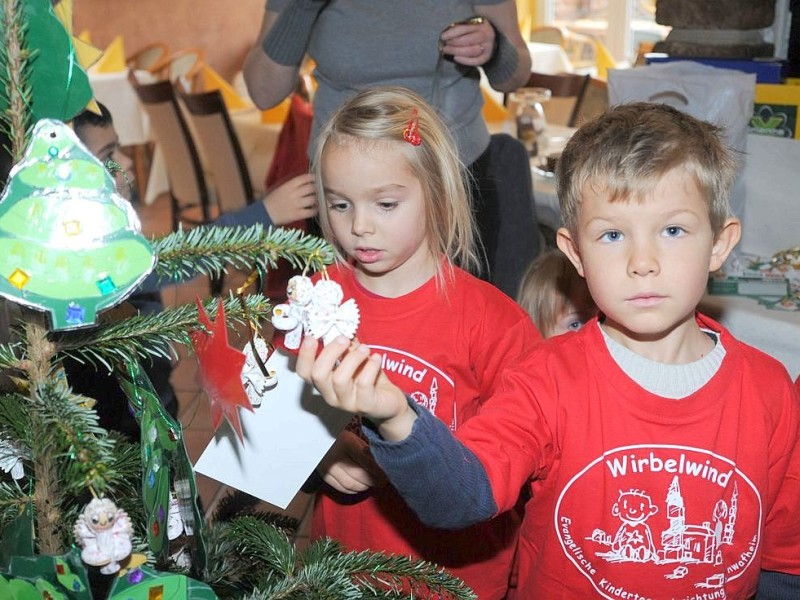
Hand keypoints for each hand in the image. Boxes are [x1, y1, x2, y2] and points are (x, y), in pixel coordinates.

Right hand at [262, 173, 317, 225]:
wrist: (266, 212)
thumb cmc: (274, 199)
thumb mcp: (282, 188)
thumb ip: (293, 184)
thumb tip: (308, 180)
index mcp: (289, 185)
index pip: (305, 178)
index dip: (314, 177)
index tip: (318, 178)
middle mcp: (294, 193)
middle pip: (312, 188)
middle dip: (318, 188)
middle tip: (321, 190)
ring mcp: (296, 204)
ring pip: (313, 199)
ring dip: (318, 199)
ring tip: (320, 199)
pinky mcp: (297, 214)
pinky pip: (311, 211)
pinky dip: (316, 210)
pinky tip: (315, 208)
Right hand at [296, 336, 416, 440]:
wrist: (389, 401)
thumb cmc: (368, 378)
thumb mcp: (354, 359)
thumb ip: (346, 346)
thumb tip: (341, 326)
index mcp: (324, 382)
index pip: (304, 372)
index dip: (304, 355)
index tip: (312, 337)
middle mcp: (331, 394)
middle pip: (318, 375)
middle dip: (330, 352)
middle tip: (344, 339)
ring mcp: (346, 402)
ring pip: (340, 379)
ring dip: (353, 358)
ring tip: (365, 349)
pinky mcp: (365, 405)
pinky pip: (363, 384)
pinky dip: (370, 367)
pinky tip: (376, 359)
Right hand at [317, 430, 385, 493]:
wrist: (314, 437)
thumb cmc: (339, 434)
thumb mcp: (353, 435)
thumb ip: (366, 448)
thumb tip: (383, 462)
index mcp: (346, 441)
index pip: (367, 462)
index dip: (379, 471)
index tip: (388, 473)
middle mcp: (335, 455)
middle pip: (359, 475)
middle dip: (374, 481)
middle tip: (383, 480)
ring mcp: (327, 467)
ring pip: (351, 485)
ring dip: (365, 486)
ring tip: (373, 483)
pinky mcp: (323, 475)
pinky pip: (341, 488)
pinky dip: (353, 490)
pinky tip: (361, 485)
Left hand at [439, 18, 495, 66]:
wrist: (488, 38)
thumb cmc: (474, 31)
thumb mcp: (470, 25)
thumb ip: (460, 28)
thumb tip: (446, 36)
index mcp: (480, 24)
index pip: (464, 28)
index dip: (452, 33)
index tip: (443, 37)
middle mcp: (486, 35)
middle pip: (468, 40)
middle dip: (454, 43)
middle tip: (445, 46)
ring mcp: (488, 46)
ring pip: (471, 51)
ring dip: (457, 51)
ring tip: (448, 51)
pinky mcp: (487, 56)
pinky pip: (476, 61)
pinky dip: (465, 60)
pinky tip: (456, 58)